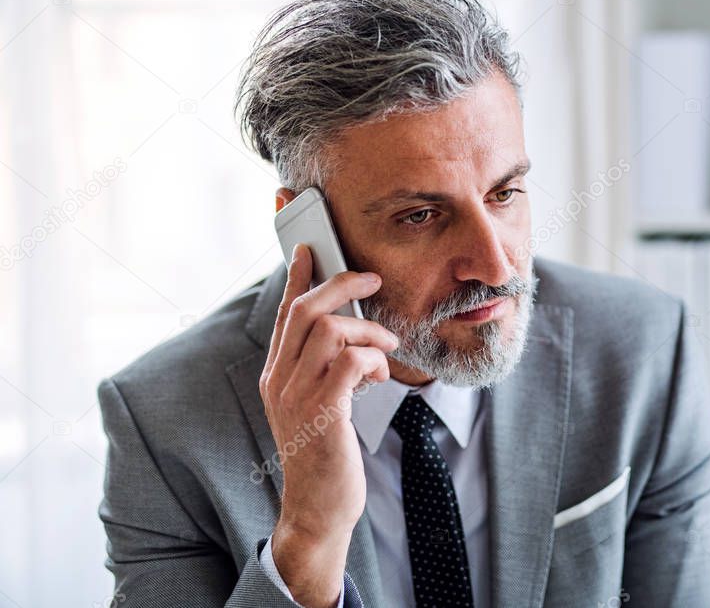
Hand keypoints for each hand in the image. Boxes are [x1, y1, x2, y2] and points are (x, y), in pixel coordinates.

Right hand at [259, 243, 398, 606]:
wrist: (319, 507)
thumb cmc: (326, 452)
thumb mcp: (320, 404)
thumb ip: (327, 369)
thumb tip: (354, 334)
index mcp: (277, 374)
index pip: (284, 314)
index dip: (297, 278)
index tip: (310, 249)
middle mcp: (279, 380)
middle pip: (304, 310)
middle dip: (341, 284)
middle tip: (372, 280)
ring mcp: (297, 396)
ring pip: (327, 330)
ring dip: (367, 329)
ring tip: (387, 345)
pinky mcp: (322, 414)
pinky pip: (349, 362)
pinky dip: (371, 360)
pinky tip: (380, 376)